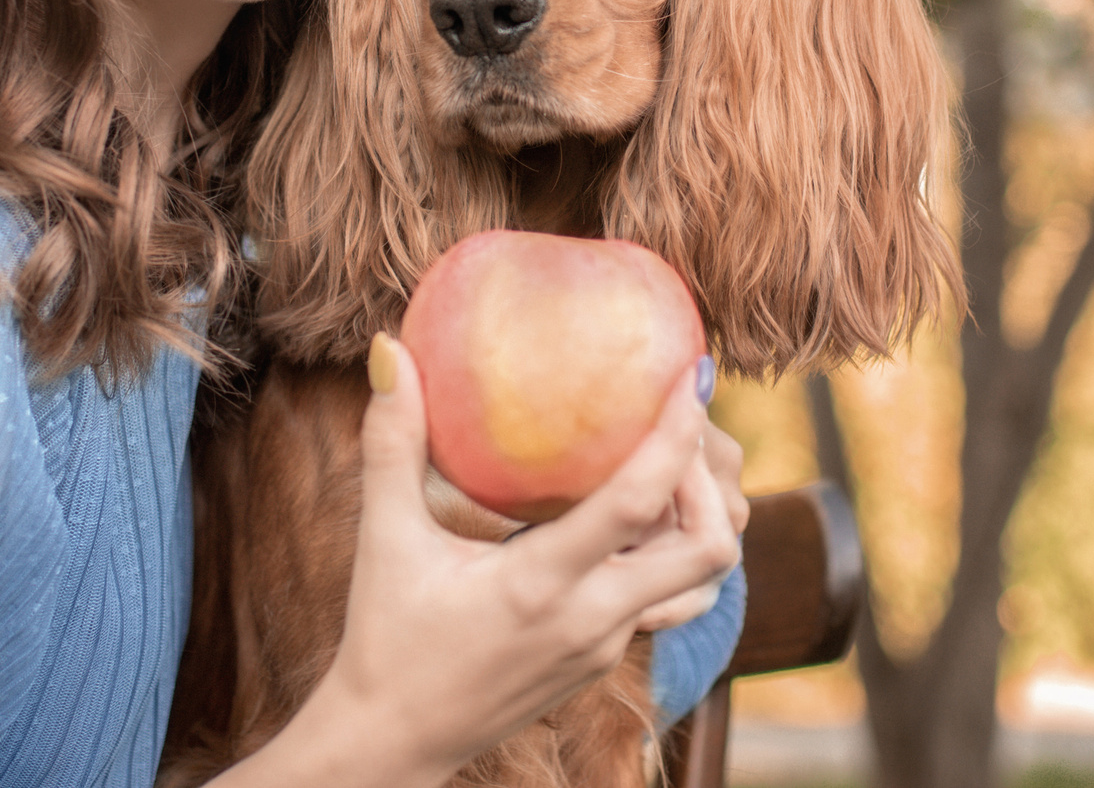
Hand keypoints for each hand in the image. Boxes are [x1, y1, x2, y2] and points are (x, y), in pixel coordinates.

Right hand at [224, 338, 738, 787]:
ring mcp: (605, 645)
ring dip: (700, 522)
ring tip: (667, 466)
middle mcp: (591, 619)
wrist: (394, 743)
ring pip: (699, 581)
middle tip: (679, 423)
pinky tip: (633, 516)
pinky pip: (665, 600)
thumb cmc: (385, 639)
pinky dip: (669, 552)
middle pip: (707, 549)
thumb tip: (390, 350)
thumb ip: (392, 444)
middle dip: (708, 479)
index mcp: (542, 584)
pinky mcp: (603, 660)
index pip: (640, 502)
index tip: (694, 374)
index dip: (678, 434)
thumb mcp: (384, 539)